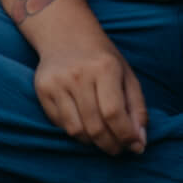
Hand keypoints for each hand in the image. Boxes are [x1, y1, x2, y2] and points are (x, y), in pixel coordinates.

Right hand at [34, 37, 148, 156]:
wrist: (65, 34)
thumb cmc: (102, 58)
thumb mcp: (126, 74)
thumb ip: (137, 108)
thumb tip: (139, 144)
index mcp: (104, 67)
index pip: (114, 113)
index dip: (126, 136)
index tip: (134, 146)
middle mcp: (79, 74)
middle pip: (95, 126)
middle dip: (110, 145)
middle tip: (118, 149)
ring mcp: (58, 82)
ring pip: (76, 130)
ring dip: (92, 143)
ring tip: (102, 139)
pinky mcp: (42, 90)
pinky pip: (60, 124)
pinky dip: (75, 132)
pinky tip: (84, 126)